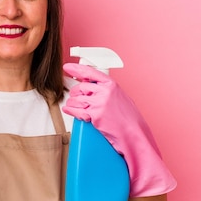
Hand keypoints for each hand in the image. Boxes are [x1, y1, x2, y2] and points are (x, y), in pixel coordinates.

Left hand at [62, 63, 176, 196]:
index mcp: (112, 85)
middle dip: (75, 93)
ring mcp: (99, 103)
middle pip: (80, 87)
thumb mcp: (119, 97)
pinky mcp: (94, 115)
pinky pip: (76, 110)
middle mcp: (105, 91)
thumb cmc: (128, 118)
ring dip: (73, 103)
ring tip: (75, 107)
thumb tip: (90, 86)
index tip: (67, 67)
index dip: (76, 69)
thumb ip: (105, 90)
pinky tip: (68, 109)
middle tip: (75, 97)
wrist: (134, 133)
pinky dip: (70, 110)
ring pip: (76, 98)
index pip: (90, 72)